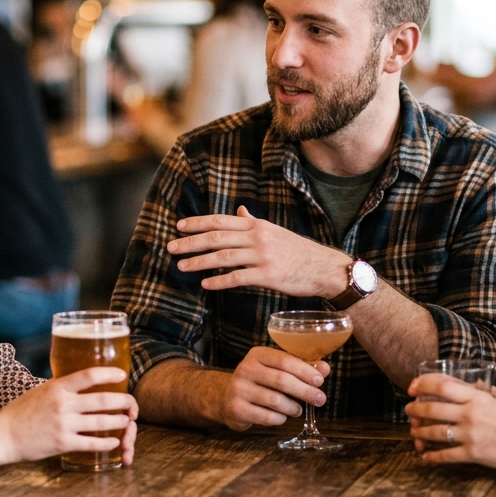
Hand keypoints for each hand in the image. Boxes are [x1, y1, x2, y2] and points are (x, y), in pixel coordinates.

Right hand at [0, 367, 137, 464]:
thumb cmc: (21, 411)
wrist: (4, 435)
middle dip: (122, 402)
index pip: (89, 376)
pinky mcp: (63, 443)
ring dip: (119, 422)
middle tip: (132, 403)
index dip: (109, 374)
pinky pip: (91, 443)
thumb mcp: (40, 391)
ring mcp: (63, 424)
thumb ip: (61, 387)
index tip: (122, 375)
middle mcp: (63, 404)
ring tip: (127, 421)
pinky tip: (114, 442)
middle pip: (102, 400)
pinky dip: (106, 442)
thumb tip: (81, 382)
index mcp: (57, 387)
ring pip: (101, 422)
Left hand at [167, 206, 351, 297]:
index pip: (221, 221)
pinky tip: (206, 285)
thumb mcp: (275, 231)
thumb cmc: (298, 251)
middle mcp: (258, 237)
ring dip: (199, 262)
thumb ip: (254, 222)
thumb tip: (241, 211)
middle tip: (171, 247)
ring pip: (224, 257)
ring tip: (182, 267)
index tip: (179, 226)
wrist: (324, 268)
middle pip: (217, 238)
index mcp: (257, 226)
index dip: (198, 223)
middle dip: (191, 242)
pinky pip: (238, 278)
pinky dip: (220, 281)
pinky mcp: (268, 275)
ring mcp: (263, 256)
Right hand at [214, 346, 330, 430]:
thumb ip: (300, 367)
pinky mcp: (237, 409)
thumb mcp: (276, 369)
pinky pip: (266, 417)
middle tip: (320, 399)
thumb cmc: (259, 382)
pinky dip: (280, 419)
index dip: (305, 371)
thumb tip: (325, 368)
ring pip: (275, 401)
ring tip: (298, 410)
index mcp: (257, 355)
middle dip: (305, 391)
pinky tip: (283, 417)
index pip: (284, 360)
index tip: (320, 380)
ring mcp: (239, 389)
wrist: (225, 397)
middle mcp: (246, 369)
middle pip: (282, 380)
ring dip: (293, 407)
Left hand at [404, 373, 495, 468]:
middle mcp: (470, 414)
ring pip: (434, 432)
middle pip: (432, 409)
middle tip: (409, 410)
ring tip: (414, 432)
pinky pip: (446, 455)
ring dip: (419, 432)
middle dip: (415, 410)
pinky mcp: (472, 453)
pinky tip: (425, 456)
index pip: (442, 386)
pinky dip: (432, 457)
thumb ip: (485, 390)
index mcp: (476, 397)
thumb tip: (474, 383)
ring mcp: (469, 435)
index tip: (412, 387)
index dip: (422, 384)